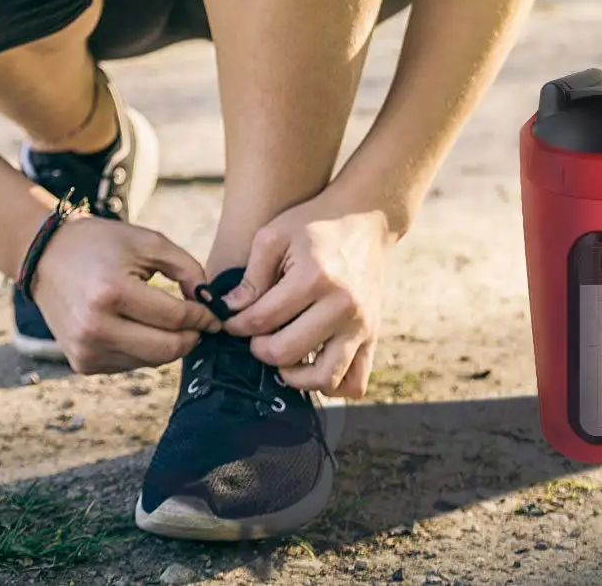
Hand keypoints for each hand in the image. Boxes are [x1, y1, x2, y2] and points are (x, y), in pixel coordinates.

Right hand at [30, 215, 222, 374]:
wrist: (46, 258)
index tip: (214, 313)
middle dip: (192, 337)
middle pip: (166, 349)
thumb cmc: (103, 244)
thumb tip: (209, 303)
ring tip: (172, 321)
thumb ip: (187, 269)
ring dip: (169, 345)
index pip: (174, 317)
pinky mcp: (82, 364)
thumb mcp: (149, 242)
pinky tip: (143, 327)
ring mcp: (85, 350)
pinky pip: (130, 365)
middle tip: (202, 324)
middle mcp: (95, 327)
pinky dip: (145, 350)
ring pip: (151, 361)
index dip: (202, 316)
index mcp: (111, 292)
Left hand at [217, 192, 394, 397]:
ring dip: (295, 377)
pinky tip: (312, 365)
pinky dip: (331, 386)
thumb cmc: (315, 223)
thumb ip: (251, 276)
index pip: (262, 319)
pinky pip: (355, 382)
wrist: (366, 217)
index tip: (232, 321)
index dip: (237, 324)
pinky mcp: (373, 334)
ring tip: (282, 356)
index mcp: (314, 277)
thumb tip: (228, 312)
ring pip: (324, 378)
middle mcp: (342, 305)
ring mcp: (361, 323)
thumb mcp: (275, 235)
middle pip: (287, 352)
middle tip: (255, 337)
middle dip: (260, 349)